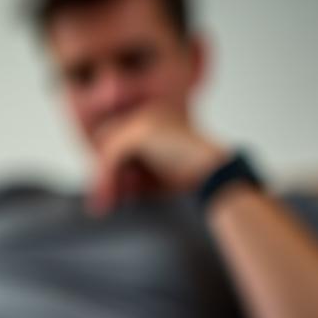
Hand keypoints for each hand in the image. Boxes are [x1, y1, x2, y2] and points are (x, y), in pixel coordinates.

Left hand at [87, 106, 227, 215]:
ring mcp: (144, 117)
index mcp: (155, 117)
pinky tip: (109, 199)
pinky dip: (106, 179)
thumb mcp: (155, 175)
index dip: (110, 168)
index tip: (109, 197)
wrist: (216, 178)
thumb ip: (131, 174)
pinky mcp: (140, 131)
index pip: (119, 139)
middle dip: (104, 174)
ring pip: (107, 150)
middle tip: (101, 204)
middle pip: (108, 141)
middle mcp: (149, 111)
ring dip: (103, 180)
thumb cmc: (192, 181)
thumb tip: (101, 189)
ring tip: (104, 206)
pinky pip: (111, 157)